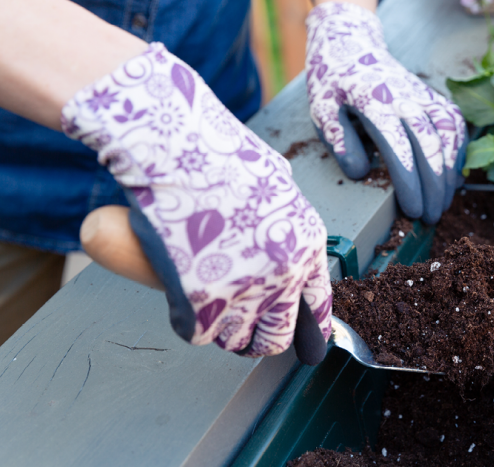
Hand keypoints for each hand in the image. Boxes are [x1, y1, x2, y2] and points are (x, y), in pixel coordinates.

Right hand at [61, 44, 331, 356]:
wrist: (177, 148)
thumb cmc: (219, 157)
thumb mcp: (274, 183)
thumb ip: (283, 220)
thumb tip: (274, 243)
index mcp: (307, 243)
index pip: (316, 303)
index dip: (309, 328)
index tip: (306, 344)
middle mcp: (285, 273)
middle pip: (277, 335)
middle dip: (259, 334)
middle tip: (242, 325)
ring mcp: (245, 290)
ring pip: (237, 340)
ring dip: (222, 328)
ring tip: (208, 300)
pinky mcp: (203, 302)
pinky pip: (199, 334)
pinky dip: (188, 321)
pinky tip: (182, 297)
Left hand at [305, 2, 468, 223]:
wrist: (352, 43)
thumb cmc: (334, 82)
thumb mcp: (322, 109)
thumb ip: (339, 140)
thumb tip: (359, 173)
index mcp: (374, 101)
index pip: (399, 147)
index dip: (409, 182)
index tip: (412, 210)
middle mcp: (405, 97)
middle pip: (430, 144)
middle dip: (434, 186)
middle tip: (431, 218)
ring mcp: (422, 95)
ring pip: (449, 134)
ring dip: (449, 172)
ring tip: (443, 203)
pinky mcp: (432, 96)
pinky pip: (455, 124)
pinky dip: (459, 151)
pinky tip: (453, 175)